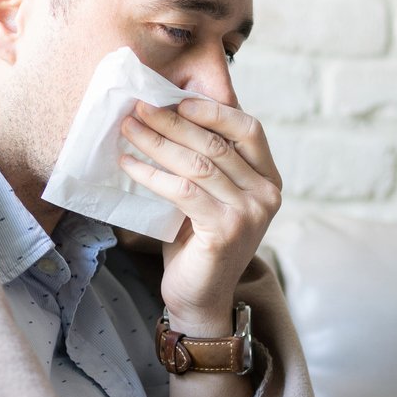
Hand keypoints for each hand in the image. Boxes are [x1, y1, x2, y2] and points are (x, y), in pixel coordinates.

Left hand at [118, 96, 280, 331]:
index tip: (176, 99)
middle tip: (139, 108)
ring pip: (198, 163)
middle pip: (216, 143)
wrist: (199, 298)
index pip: (249, 129)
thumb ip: (207, 163)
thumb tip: (168, 115)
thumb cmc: (198, 244)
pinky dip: (151, 173)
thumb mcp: (209, 196)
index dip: (213, 110)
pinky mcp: (226, 229)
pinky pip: (183, 190)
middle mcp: (266, 195)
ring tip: (128, 129)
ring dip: (157, 142)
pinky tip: (128, 164)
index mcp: (268, 180)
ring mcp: (250, 213)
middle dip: (173, 122)